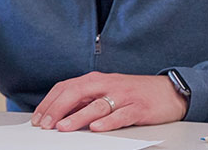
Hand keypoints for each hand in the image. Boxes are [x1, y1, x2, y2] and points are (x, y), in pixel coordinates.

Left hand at [31, 72, 187, 132]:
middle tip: (45, 124)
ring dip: (77, 117)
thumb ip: (85, 101)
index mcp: (96, 80)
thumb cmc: (134, 93)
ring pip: (96, 105)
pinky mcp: (138, 108)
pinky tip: (96, 128)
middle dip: (57, 109)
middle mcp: (107, 84)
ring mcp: (123, 96)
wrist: (169, 91)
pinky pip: (121, 115)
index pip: (66, 87)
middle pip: (76, 93)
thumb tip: (60, 115)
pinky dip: (107, 122)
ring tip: (63, 127)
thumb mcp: (106, 93)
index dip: (49, 102)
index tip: (38, 118)